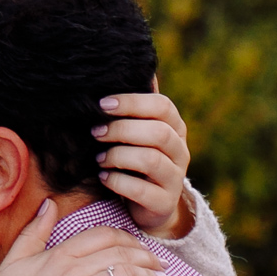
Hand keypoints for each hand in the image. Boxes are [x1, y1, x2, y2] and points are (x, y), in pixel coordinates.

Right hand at [0, 201, 165, 275]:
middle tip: (159, 264)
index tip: (139, 247)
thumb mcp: (14, 262)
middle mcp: (71, 270)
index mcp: (57, 254)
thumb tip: (48, 204)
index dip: (128, 238)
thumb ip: (34, 232)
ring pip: (126, 274)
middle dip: (146, 256)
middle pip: (121, 253)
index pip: (104, 235)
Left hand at [93, 88, 193, 238]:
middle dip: (121, 129)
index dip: (132, 102)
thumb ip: (135, 109)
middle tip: (96, 132)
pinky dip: (117, 181)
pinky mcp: (164, 203)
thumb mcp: (139, 134)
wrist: (150, 206)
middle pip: (157, 132)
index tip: (103, 104)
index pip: (162, 106)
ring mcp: (175, 179)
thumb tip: (125, 68)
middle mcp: (181, 151)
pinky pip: (141, 190)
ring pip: (150, 159)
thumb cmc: (137, 162)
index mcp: (175, 128)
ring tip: (99, 158)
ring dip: (118, 156)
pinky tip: (104, 177)